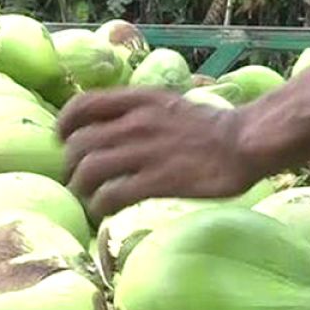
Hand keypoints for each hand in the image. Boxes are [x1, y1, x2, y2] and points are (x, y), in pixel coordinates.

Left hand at [57, 88, 262, 217]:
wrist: (246, 142)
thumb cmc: (209, 126)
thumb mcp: (166, 103)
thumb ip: (135, 111)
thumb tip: (105, 126)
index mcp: (138, 99)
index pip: (81, 105)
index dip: (64, 125)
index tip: (63, 141)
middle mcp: (136, 122)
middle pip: (79, 144)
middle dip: (70, 166)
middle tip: (78, 180)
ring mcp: (146, 151)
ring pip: (89, 171)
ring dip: (81, 189)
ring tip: (89, 199)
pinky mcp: (159, 180)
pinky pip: (113, 195)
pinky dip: (101, 205)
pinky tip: (105, 210)